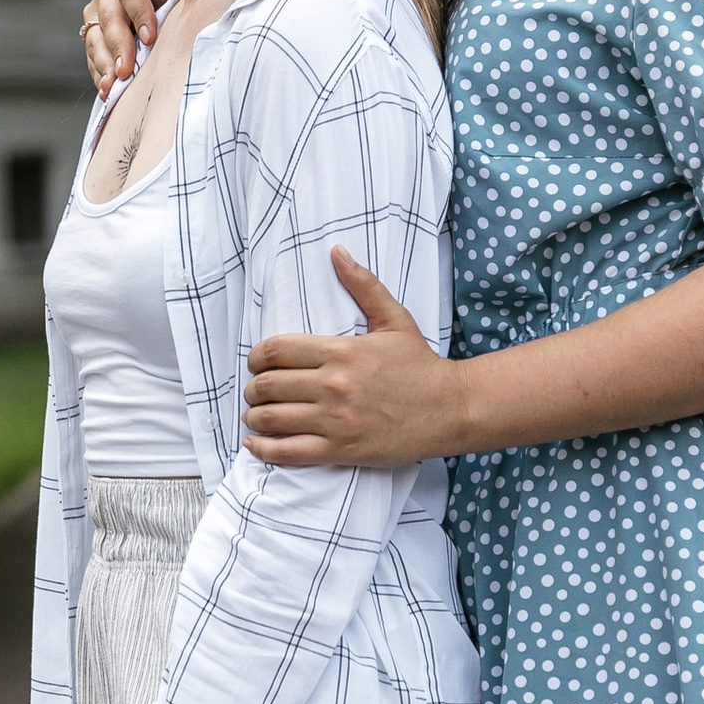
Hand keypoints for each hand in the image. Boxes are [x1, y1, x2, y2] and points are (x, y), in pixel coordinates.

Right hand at [80, 0, 183, 92]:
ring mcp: (96, 11)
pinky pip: (92, 55)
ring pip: (95, 37)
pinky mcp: (93, 34)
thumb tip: (201, 17)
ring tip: (112, 85)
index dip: (138, 14)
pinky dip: (100, 73)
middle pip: (108, 15)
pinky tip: (107, 90)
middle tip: (126, 70)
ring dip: (104, 63)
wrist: (171, 4)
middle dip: (118, 45)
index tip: (150, 39)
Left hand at [243, 250, 466, 468]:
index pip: (276, 350)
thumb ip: (363, 285)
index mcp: (341, 351)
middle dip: (254, 388)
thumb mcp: (394, 319)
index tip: (256, 363)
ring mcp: (335, 420)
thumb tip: (336, 252)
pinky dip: (265, 448)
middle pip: (268, 385)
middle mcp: (333, 385)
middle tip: (256, 391)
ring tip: (256, 415)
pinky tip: (257, 443)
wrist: (449, 409)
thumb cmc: (420, 365)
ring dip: (255, 416)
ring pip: (272, 419)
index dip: (256, 356)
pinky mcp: (341, 449)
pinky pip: (289, 452)